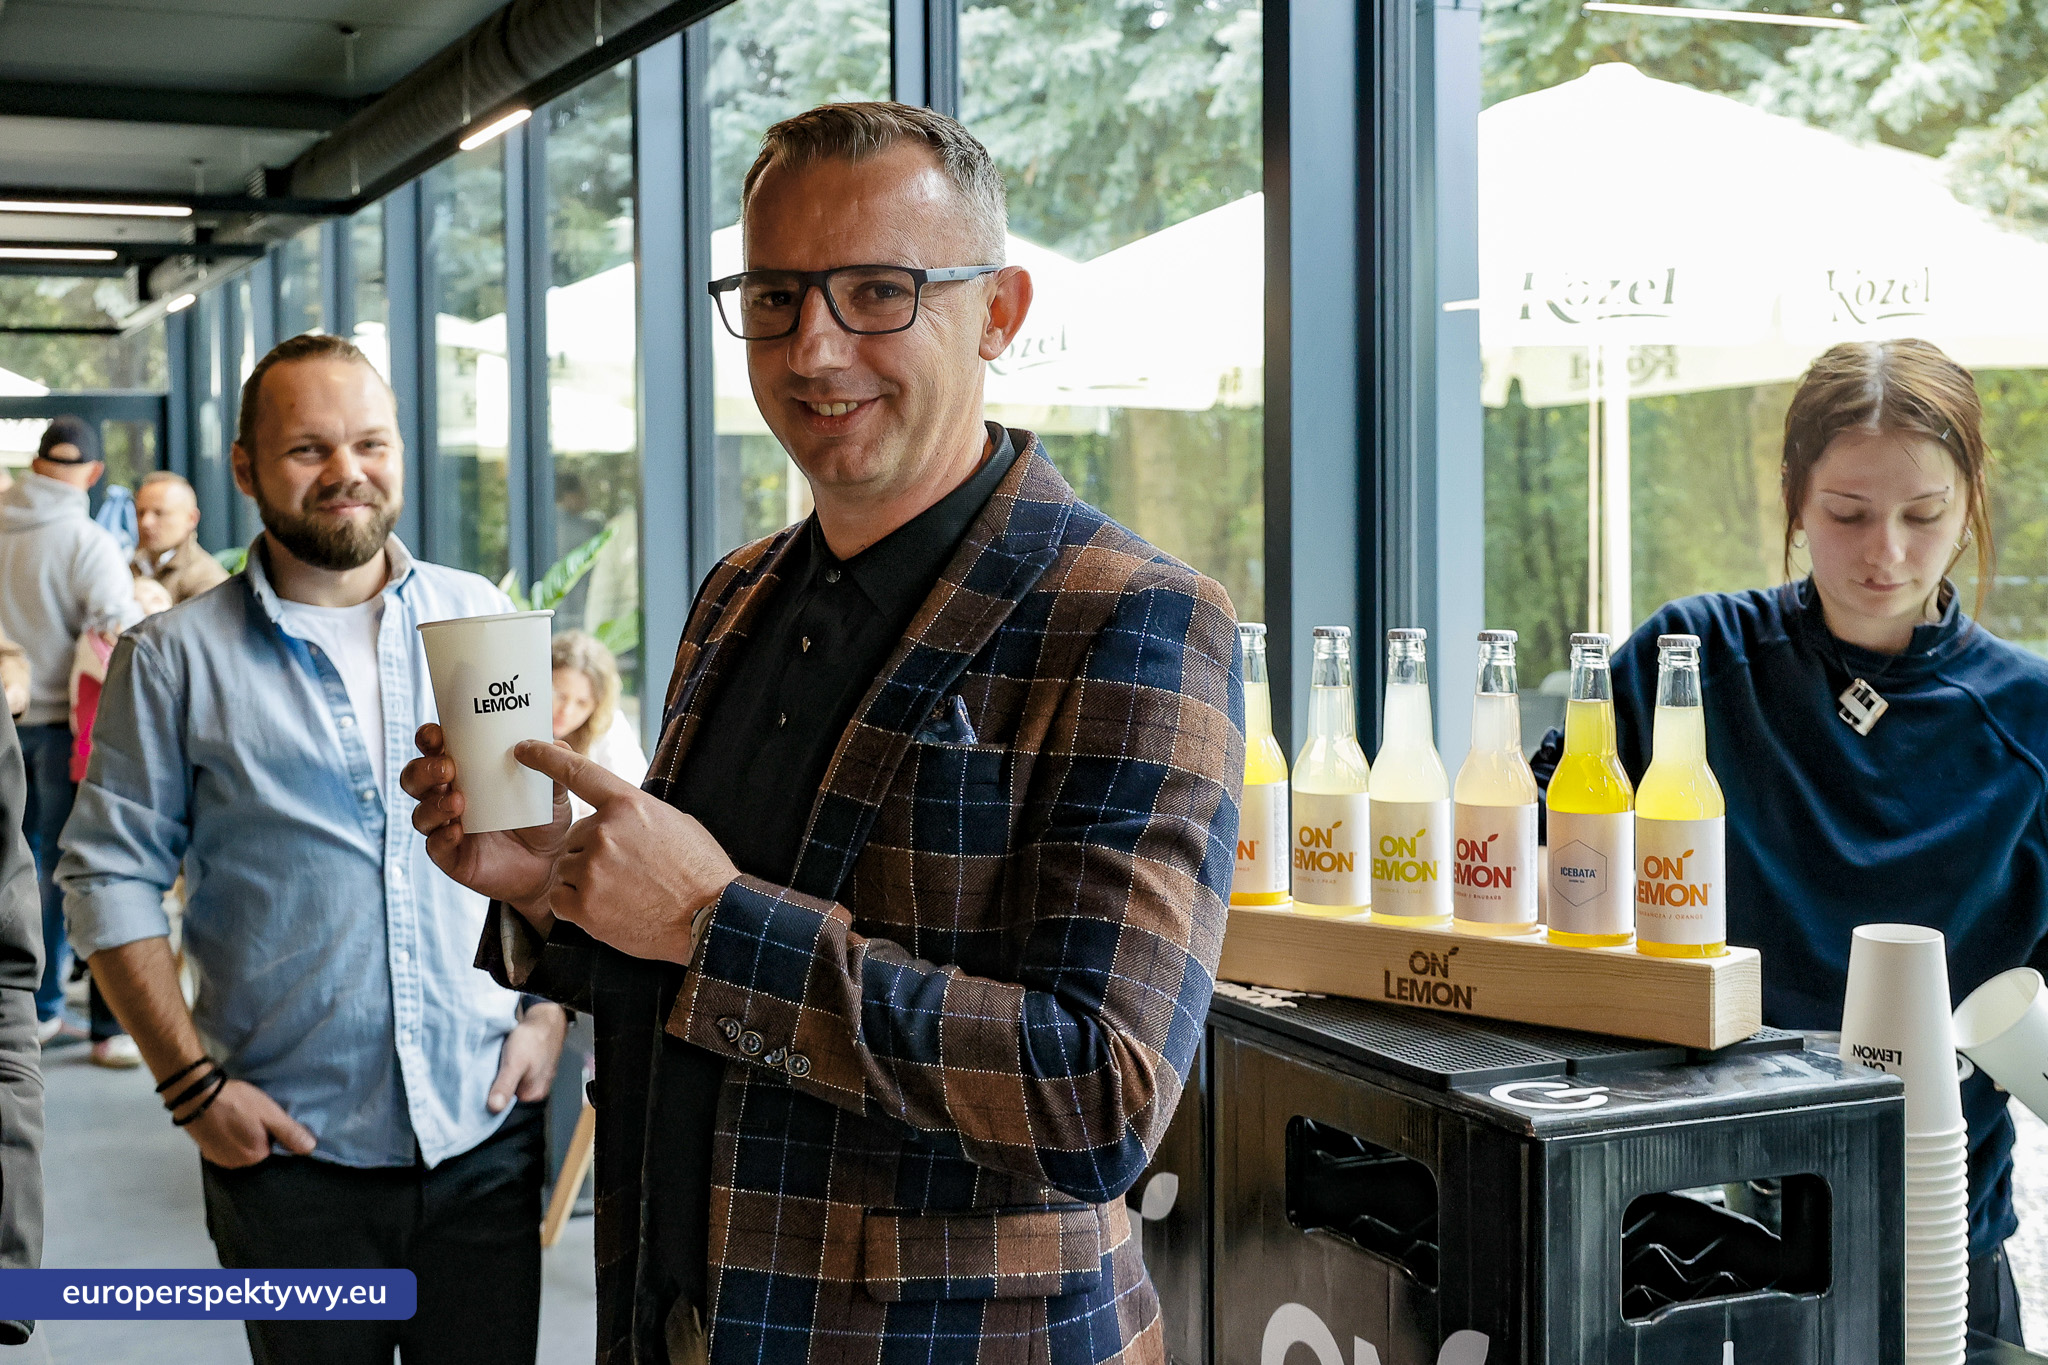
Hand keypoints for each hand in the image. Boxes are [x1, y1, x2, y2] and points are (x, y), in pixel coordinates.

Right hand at [184, 1079, 317, 1168]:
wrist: (196, 1094)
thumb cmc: (236, 1102)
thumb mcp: (270, 1113)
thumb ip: (289, 1132)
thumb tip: (310, 1148)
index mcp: (254, 1156)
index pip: (273, 1148)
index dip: (272, 1132)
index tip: (266, 1118)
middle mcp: (236, 1163)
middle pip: (256, 1150)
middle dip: (257, 1135)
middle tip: (252, 1115)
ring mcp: (218, 1159)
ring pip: (240, 1149)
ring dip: (241, 1136)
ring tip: (238, 1117)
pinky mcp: (206, 1151)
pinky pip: (225, 1147)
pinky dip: (228, 1137)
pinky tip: (226, 1122)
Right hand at [402, 724, 569, 924]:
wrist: (549, 866)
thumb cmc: (543, 820)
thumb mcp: (553, 793)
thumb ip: (553, 768)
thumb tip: (555, 742)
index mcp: (467, 773)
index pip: (435, 749)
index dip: (428, 738)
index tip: (437, 734)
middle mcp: (449, 797)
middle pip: (415, 778)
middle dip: (424, 769)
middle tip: (448, 768)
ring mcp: (447, 828)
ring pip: (420, 813)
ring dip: (433, 805)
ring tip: (458, 803)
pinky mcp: (451, 857)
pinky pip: (434, 847)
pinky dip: (442, 837)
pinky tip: (458, 832)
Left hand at [488, 1003, 567, 1112]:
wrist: (545, 1018)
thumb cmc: (533, 1038)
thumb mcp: (515, 1063)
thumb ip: (505, 1085)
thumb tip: (495, 1108)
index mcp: (532, 1093)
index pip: (504, 1105)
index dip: (489, 1097)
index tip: (477, 1087)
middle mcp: (533, 1088)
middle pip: (505, 1093)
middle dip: (492, 1085)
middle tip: (484, 1071)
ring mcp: (532, 1077)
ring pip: (507, 1081)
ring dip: (497, 1074)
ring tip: (492, 1063)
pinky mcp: (528, 1066)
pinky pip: (511, 1071)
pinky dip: (503, 1065)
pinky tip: (499, 1057)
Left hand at [514, 740, 737, 964]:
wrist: (710, 918)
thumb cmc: (699, 870)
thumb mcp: (674, 822)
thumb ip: (636, 812)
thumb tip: (617, 810)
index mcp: (628, 804)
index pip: (577, 772)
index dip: (545, 756)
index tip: (522, 748)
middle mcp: (604, 832)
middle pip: (575, 835)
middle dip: (594, 851)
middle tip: (630, 871)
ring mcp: (592, 869)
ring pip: (567, 867)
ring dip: (586, 879)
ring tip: (624, 892)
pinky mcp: (584, 906)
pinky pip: (560, 898)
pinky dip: (575, 905)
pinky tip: (607, 909)